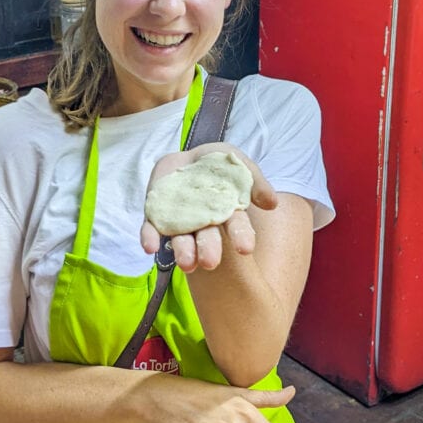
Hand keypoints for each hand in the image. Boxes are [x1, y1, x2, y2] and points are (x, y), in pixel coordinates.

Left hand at [140, 143, 277, 272]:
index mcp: (226, 212)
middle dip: (209, 249)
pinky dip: (150, 237)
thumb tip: (272, 204)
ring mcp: (179, 220)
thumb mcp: (241, 167)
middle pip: (207, 238)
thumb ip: (256, 183)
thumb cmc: (220, 166)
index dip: (241, 236)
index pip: (236, 226)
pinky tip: (149, 247)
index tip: (245, 249)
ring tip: (186, 264)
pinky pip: (151, 228)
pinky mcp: (157, 215)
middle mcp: (203, 222)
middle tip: (210, 262)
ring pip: (180, 239)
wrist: (189, 158)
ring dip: (182, 251)